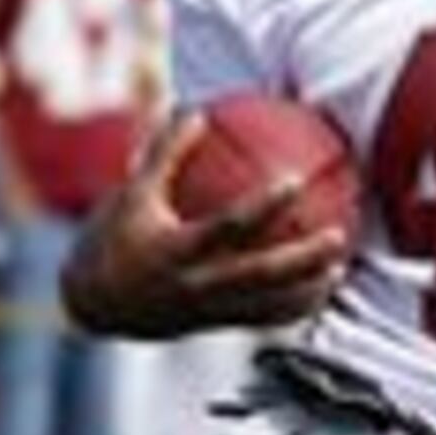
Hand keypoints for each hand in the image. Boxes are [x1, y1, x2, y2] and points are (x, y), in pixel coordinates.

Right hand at [59, 112, 349, 339]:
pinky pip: (259, 320)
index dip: (264, 205)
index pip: (229, 226)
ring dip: (306, 290)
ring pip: (266, 305)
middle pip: (261, 274)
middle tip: (339, 235)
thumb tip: (196, 110)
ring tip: (341, 270)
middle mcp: (197, 283)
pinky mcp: (212, 324)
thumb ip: (165, 154)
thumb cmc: (113, 238)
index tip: (296, 181)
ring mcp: (208, 309)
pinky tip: (317, 294)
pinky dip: (290, 310)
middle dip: (303, 258)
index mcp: (178, 249)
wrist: (94, 304)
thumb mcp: (131, 193)